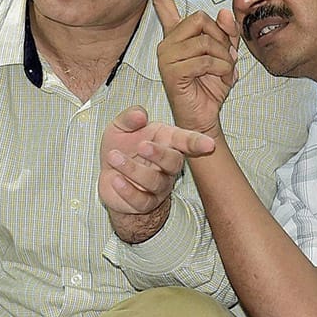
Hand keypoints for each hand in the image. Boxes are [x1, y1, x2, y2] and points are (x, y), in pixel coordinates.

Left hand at [99, 106, 214, 226]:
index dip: (197, 143)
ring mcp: (158, 186)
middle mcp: (167, 166)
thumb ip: (129, 118)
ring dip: (133, 169)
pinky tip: (115, 179)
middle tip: (142, 146)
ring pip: (154, 181)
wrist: (108, 174)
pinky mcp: (144, 203)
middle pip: (174, 162)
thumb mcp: (120, 127)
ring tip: (114, 157)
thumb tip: (140, 114)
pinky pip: (140, 200)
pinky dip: (126, 190)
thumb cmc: (121, 147)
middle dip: (159, 154)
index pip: (185, 141)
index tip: (209, 144)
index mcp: (166, 142)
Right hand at [149, 0, 239, 136]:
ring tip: (219, 73)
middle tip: (222, 59)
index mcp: (176, 35)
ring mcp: (166, 55)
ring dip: (223, 57)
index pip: (163, 1)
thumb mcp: (226, 55)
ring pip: (206, 39)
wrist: (204, 117)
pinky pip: (204, 57)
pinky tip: (214, 80)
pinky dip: (219, 69)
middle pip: (200, 18)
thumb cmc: (211, 87)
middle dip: (220, 38)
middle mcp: (166, 41)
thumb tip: (224, 10)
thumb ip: (226, 32)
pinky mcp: (171, 69)